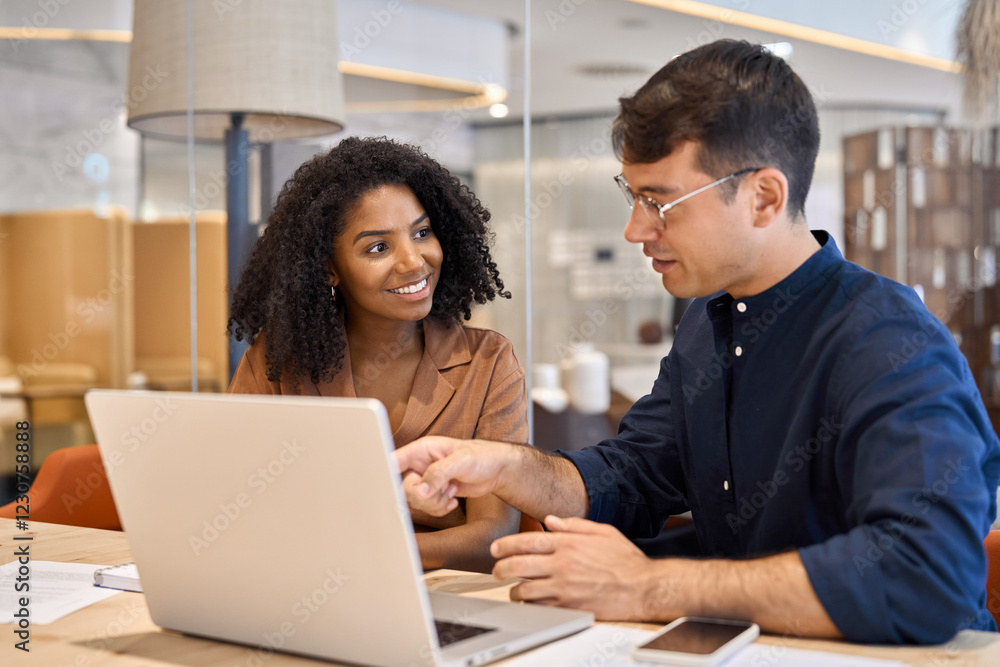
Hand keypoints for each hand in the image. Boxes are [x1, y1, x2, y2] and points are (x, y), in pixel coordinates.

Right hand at [395, 436, 510, 516]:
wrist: (496, 471)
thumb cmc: (482, 456)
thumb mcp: (462, 460)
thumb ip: (439, 473)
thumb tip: (421, 490)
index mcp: (421, 450)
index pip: (394, 461)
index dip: (387, 474)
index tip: (390, 488)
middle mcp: (420, 465)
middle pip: (403, 488)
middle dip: (423, 495)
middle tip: (444, 488)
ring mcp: (426, 480)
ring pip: (415, 502)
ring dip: (434, 503)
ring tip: (451, 490)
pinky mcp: (433, 494)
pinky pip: (426, 509)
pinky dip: (440, 508)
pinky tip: (453, 498)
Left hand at [490, 516, 660, 620]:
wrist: (644, 587)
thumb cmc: (626, 560)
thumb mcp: (603, 531)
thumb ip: (575, 524)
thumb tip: (551, 520)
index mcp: (569, 544)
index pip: (527, 541)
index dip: (506, 545)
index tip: (495, 549)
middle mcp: (563, 564)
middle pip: (519, 565)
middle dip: (501, 568)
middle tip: (496, 571)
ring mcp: (564, 587)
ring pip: (525, 589)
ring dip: (514, 590)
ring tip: (514, 589)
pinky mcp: (569, 607)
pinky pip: (540, 607)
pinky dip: (531, 604)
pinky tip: (532, 601)